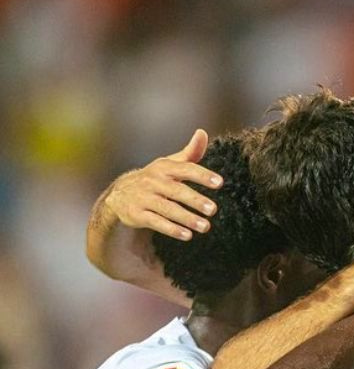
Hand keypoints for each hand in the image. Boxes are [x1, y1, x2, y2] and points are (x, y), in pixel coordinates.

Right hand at [105, 129, 220, 239]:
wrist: (119, 194)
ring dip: (187, 218)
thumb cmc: (154, 178)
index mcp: (164, 168)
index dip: (202, 175)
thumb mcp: (170, 164)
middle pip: (177, 191)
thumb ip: (190, 153)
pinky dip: (171, 230)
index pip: (186, 169)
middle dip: (195, 200)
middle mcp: (153, 181)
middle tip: (213, 209)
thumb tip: (203, 133)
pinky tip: (187, 236)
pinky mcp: (137, 214)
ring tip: (206, 227)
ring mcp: (144, 198)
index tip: (219, 183)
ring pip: (167, 209)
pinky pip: (156, 223)